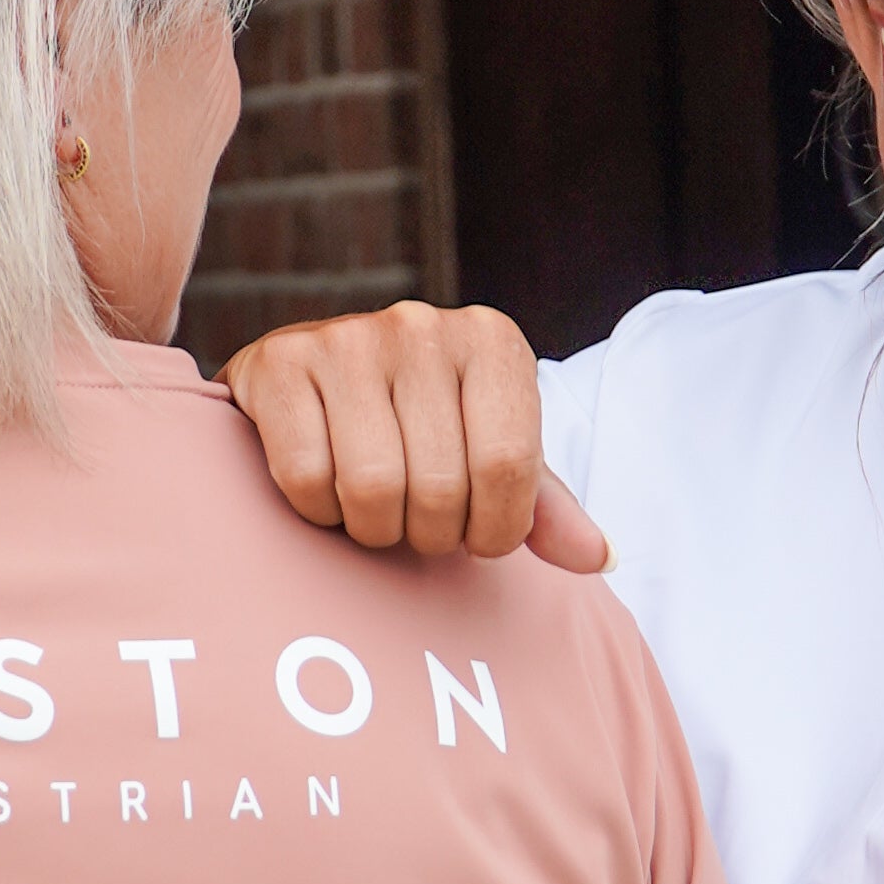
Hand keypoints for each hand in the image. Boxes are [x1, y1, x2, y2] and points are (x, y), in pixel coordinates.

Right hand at [221, 303, 608, 567]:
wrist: (310, 383)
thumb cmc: (416, 428)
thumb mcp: (487, 455)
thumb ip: (543, 508)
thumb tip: (603, 558)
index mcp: (490, 340)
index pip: (509, 467)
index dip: (494, 528)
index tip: (477, 534)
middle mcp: (420, 324)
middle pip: (439, 486)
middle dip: (428, 533)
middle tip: (416, 521)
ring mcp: (346, 337)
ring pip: (372, 487)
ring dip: (372, 527)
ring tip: (374, 508)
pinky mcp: (281, 362)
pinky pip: (307, 478)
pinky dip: (317, 510)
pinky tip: (326, 486)